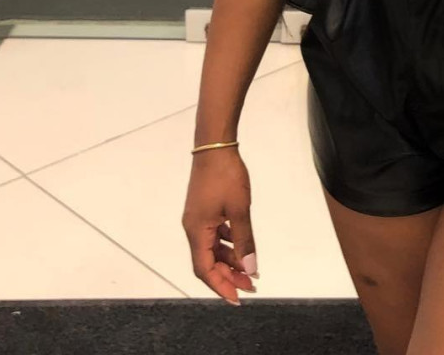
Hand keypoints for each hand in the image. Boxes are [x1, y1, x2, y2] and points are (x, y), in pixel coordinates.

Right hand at [182, 147, 259, 305]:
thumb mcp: (239, 209)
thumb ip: (244, 240)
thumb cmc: (225, 175)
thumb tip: (250, 267)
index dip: (220, 286)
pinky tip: (241, 244)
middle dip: (228, 275)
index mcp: (196, 231)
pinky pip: (215, 234)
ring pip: (213, 248)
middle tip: (251, 285)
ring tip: (250, 268)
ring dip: (230, 260)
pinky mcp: (204, 209)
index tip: (237, 298)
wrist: (215, 145)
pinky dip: (228, 243)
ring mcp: (198, 218)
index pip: (204, 270)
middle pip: (208, 262)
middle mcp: (193, 228)